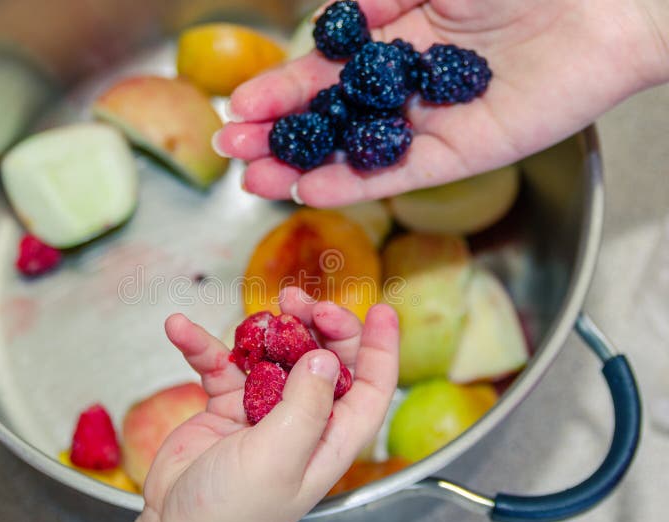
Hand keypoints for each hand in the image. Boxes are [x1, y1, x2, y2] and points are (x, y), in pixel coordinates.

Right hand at [125, 288, 398, 521]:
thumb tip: (325, 359)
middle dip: (318, 325)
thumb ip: (305, 406)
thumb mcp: (278, 458)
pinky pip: (220, 365)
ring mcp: (263, 410)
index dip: (381, 348)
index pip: (370, 387)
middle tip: (300, 302)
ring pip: (275, 354)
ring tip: (256, 313)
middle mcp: (303, 421)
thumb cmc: (231, 514)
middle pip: (325, 359)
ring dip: (265, 329)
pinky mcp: (226, 405)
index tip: (382, 311)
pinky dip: (202, 346)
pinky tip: (182, 331)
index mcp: (329, 439)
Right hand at [215, 0, 668, 206]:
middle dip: (278, 135)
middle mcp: (407, 86)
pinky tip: (310, 190)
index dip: (280, 92)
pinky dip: (356, 182)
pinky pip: (400, 172)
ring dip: (302, 168)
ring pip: (355, 152)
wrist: (606, 3)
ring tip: (255, 182)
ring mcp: (431, 122)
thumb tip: (335, 20)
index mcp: (398, 39)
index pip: (325, 73)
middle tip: (229, 150)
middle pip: (330, 119)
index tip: (239, 108)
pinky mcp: (461, 152)